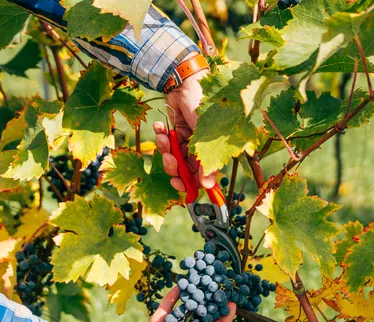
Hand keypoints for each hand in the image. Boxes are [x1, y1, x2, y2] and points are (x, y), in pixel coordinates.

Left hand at [153, 68, 217, 191]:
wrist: (185, 82)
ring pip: (173, 158)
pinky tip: (160, 126)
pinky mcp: (176, 133)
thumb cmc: (201, 105)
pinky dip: (161, 136)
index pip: (201, 177)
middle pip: (184, 170)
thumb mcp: (204, 135)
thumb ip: (205, 162)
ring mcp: (187, 142)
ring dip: (165, 149)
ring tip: (163, 135)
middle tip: (168, 158)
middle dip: (173, 166)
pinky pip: (166, 144)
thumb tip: (208, 187)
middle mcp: (200, 149)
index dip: (189, 183)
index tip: (177, 183)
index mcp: (212, 151)